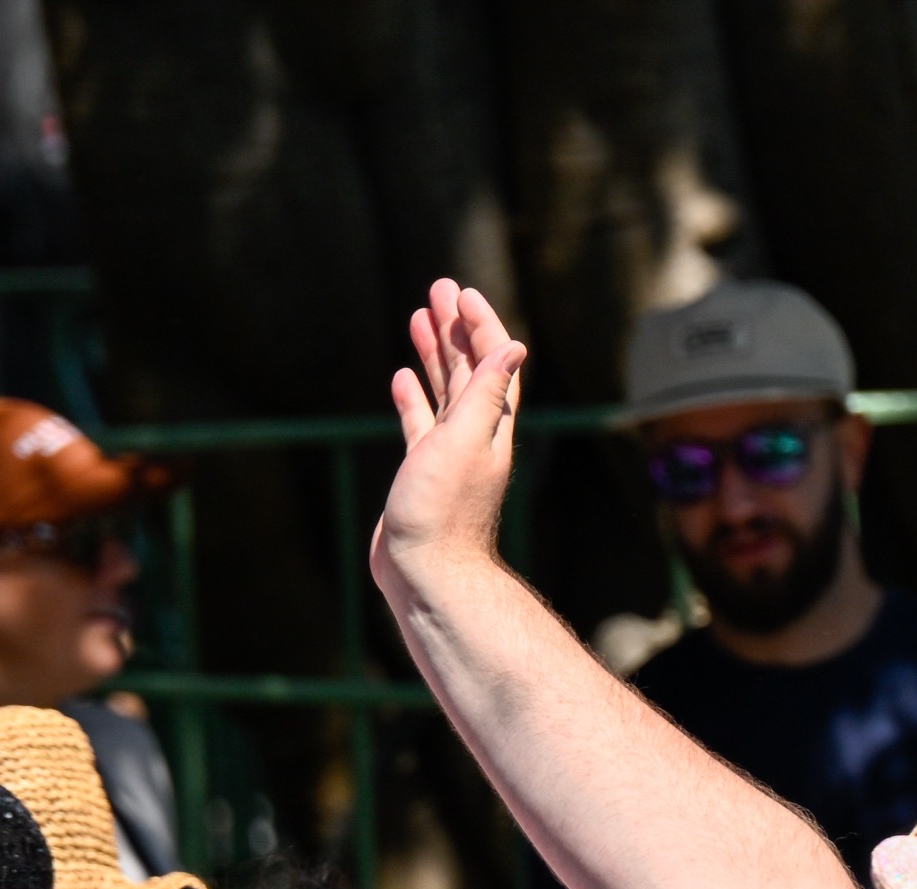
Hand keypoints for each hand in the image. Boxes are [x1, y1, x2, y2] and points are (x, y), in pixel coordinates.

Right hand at [369, 280, 526, 592]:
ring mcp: (448, 454)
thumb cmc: (443, 513)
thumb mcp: (466, 443)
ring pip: (444, 391)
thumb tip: (514, 346)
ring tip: (419, 316)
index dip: (481, 324)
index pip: (493, 362)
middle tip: (438, 286)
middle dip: (455, 327)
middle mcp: (474, 436)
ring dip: (434, 354)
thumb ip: (486, 394)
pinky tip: (401, 378)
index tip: (461, 292)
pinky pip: (420, 424)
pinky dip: (413, 398)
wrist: (428, 574)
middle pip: (469, 368)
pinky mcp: (423, 473)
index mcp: (490, 426)